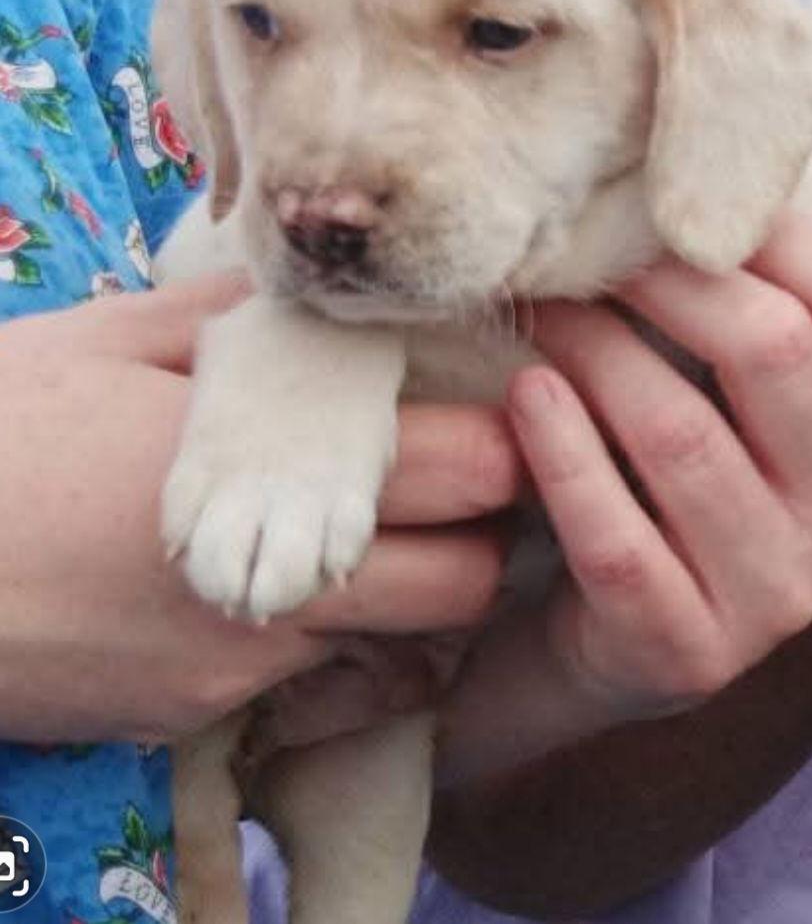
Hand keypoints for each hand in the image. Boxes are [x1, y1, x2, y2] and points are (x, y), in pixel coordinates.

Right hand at [0, 276, 518, 742]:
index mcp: (270, 465)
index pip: (463, 470)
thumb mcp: (111, 342)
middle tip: (458, 489)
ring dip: (417, 600)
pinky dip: (337, 646)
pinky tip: (291, 588)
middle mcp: (277, 580)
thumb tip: (302, 300)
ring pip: (400, 651)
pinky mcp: (194, 711)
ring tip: (382, 541)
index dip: (502, 447)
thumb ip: (229, 323)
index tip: (495, 422)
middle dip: (481, 537)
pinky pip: (316, 689)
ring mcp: (241, 661)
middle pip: (461, 581)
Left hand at [508, 101, 811, 720]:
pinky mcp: (685, 653)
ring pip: (681, 436)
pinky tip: (526, 396)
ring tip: (540, 308)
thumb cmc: (697, 468)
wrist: (621, 627)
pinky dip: (563, 454)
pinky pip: (617, 538)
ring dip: (597, 351)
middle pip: (771, 352)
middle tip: (584, 245)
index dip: (776, 231)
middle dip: (665, 280)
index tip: (677, 195)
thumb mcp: (774, 376)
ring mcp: (777, 596)